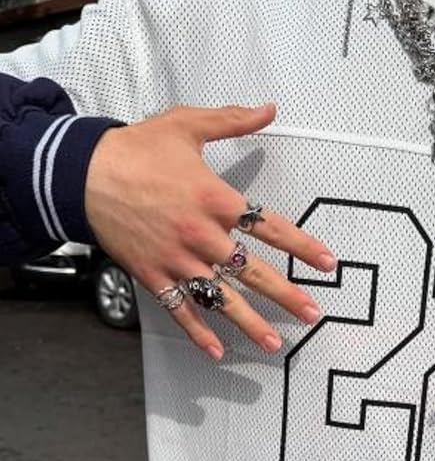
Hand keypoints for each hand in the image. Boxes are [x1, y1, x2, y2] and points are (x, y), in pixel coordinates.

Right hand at [85, 103, 335, 359]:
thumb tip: (270, 109)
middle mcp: (201, 234)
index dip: (302, 246)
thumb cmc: (137, 149)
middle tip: (312, 314)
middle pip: (252, 271)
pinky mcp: (153, 275)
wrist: (81, 173)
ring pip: (220, 297)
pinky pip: (179, 308)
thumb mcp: (186, 125)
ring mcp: (177, 259)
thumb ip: (232, 121)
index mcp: (215, 198)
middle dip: (285, 295)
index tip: (327, 263)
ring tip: (274, 343)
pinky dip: (197, 332)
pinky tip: (216, 351)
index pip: (270, 226)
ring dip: (249, 323)